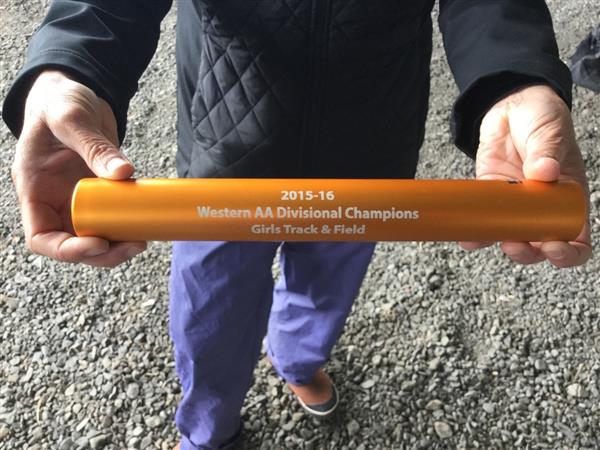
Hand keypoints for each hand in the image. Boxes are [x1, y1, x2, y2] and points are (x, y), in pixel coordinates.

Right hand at [11, 70, 146, 266]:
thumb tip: (124, 174)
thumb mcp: (70, 118)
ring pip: (96, 237)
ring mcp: (79, 199)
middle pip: (73, 245)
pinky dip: (128, 226)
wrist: (77, 92)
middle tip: (134, 245)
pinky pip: (114, 219)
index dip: (67, 249)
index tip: (98, 242)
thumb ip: (93, 146)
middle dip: (102, 253)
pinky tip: (146, 224)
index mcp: (35, 189)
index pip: (41, 237)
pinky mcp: (102, 194)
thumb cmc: (60, 101)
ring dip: (118, 246)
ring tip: (143, 239)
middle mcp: (55, 201)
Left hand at [460, 84, 590, 267]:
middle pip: (540, 244)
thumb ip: (546, 152)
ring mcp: (516, 203)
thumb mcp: (550, 131)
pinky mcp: (492, 195)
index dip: (569, 251)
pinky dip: (475, 231)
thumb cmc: (543, 119)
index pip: (576, 234)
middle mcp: (543, 205)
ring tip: (493, 237)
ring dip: (502, 244)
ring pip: (511, 237)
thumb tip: (544, 172)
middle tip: (517, 243)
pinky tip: (467, 237)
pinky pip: (485, 219)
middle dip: (529, 251)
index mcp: (569, 195)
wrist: (513, 106)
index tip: (554, 247)